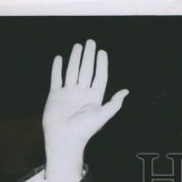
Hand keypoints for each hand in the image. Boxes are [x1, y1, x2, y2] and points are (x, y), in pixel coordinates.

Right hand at [42, 39, 128, 180]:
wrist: (63, 139)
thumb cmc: (83, 131)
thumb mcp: (102, 116)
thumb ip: (114, 104)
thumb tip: (126, 91)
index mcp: (94, 98)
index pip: (99, 77)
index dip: (101, 64)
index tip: (102, 52)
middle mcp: (81, 94)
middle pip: (86, 70)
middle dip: (88, 56)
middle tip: (91, 42)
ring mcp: (68, 94)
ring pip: (72, 71)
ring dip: (75, 59)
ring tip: (78, 46)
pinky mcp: (55, 95)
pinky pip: (57, 78)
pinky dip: (57, 68)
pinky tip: (59, 58)